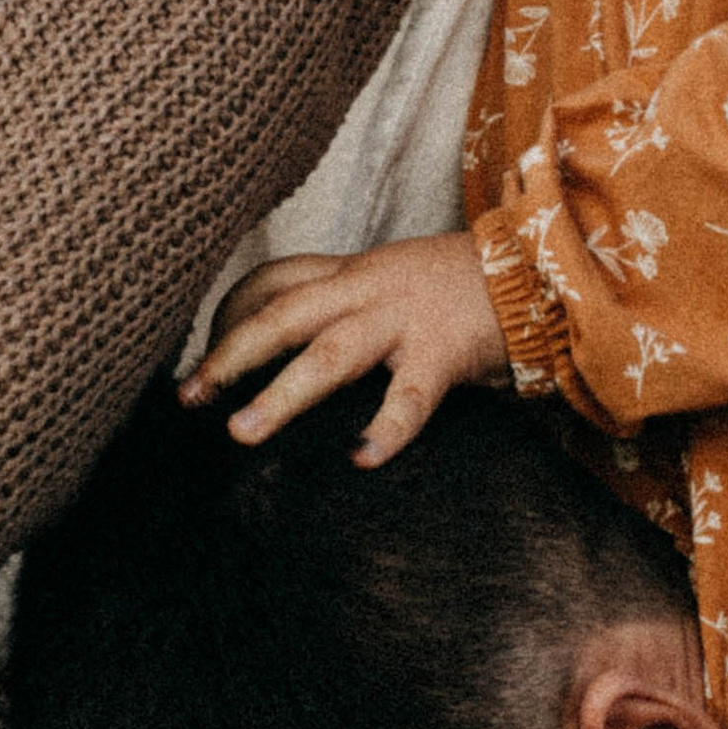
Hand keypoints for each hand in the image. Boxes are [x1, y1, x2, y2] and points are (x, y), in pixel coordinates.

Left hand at [183, 235, 507, 459]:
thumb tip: (290, 342)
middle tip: (188, 399)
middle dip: (231, 356)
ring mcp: (404, 318)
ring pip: (331, 353)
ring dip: (283, 394)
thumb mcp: (392, 278)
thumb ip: (346, 301)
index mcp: (352, 273)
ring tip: (242, 432)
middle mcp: (368, 289)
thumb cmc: (461, 286)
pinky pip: (410, 394)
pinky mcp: (445, 350)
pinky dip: (386, 426)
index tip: (193, 362)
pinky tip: (362, 458)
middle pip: (282, 316)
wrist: (539, 270)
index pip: (274, 284)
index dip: (229, 320)